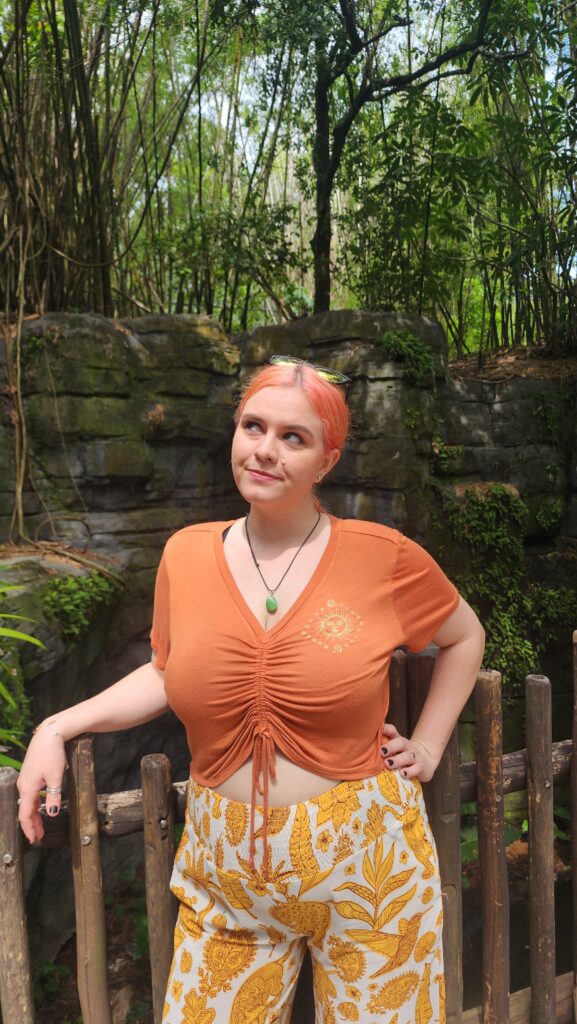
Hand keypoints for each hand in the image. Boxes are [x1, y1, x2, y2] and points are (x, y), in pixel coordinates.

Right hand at [17, 727, 66, 844]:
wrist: (49, 735)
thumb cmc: (52, 754)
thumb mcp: (56, 778)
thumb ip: (53, 797)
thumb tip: (52, 814)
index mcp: (27, 788)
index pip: (25, 814)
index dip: (29, 828)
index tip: (34, 839)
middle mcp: (23, 785)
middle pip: (25, 810)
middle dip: (32, 824)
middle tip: (39, 837)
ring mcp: (25, 779)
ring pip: (28, 802)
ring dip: (34, 815)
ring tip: (41, 826)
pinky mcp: (29, 774)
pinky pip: (30, 794)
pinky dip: (34, 804)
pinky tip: (40, 808)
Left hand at [381, 723, 436, 782]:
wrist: (425, 762)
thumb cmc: (402, 755)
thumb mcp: (394, 749)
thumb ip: (381, 746)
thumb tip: (360, 744)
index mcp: (398, 740)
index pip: (392, 731)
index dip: (386, 729)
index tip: (378, 730)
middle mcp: (407, 746)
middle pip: (400, 742)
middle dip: (391, 746)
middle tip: (381, 752)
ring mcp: (415, 756)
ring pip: (407, 756)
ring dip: (397, 760)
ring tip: (388, 764)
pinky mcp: (421, 767)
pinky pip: (417, 768)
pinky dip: (410, 771)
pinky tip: (403, 774)